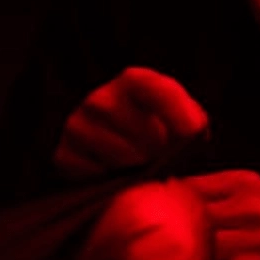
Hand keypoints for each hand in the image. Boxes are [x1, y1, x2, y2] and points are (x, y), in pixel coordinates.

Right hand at [55, 66, 207, 180]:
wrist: (114, 151)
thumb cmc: (155, 130)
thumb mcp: (177, 116)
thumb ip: (192, 120)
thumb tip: (197, 133)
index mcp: (135, 80)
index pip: (157, 89)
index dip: (179, 113)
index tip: (194, 134)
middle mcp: (102, 98)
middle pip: (141, 128)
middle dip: (160, 148)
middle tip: (166, 157)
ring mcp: (78, 125)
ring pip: (120, 154)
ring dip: (139, 167)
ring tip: (145, 167)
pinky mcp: (63, 154)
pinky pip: (94, 173)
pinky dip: (112, 178)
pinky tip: (118, 174)